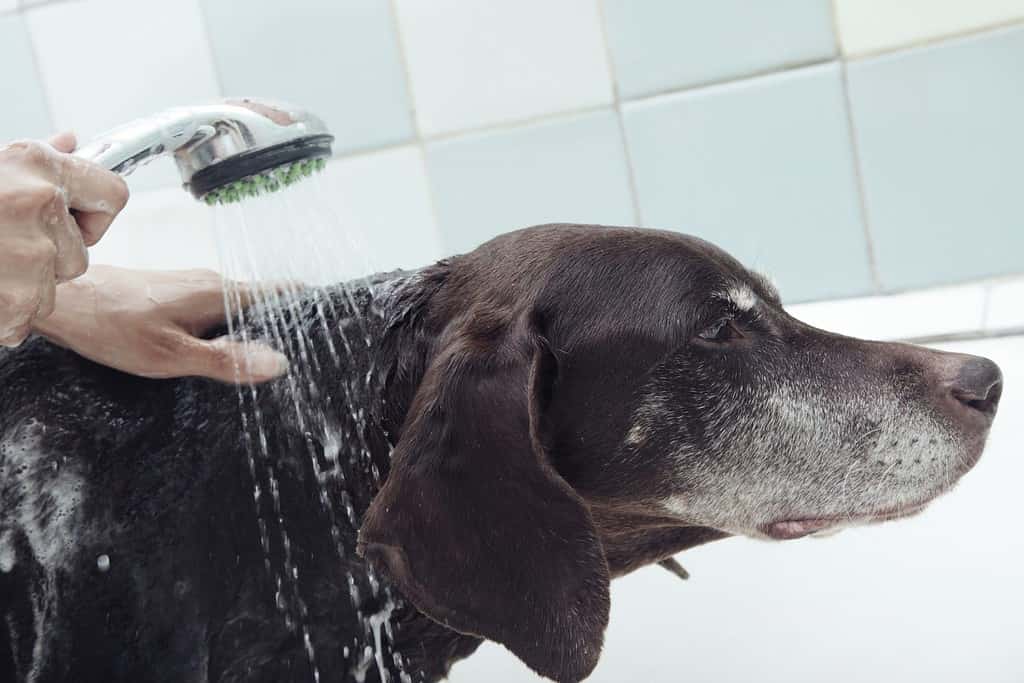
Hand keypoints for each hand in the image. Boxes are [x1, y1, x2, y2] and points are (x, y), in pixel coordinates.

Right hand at [0, 132, 128, 346]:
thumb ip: (36, 160)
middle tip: (0, 242)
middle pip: (80, 253)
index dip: (93, 212)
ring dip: (23, 285)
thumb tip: (72, 142)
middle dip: (48, 255)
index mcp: (38, 166)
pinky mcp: (13, 303)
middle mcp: (39, 206)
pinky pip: (26, 317)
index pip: (114, 195)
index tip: (72, 218)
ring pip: (53, 288)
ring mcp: (27, 257)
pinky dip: (4, 313)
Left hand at [31, 266, 289, 383]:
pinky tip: (219, 351)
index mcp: (219, 293)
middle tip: (298, 359)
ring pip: (238, 307)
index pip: (283, 294)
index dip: (308, 309)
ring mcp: (193, 285)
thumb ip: (226, 360)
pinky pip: (217, 309)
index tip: (327, 329)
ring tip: (261, 360)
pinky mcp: (177, 292)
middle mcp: (211, 282)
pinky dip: (228, 328)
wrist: (66, 302)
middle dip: (282, 327)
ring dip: (252, 329)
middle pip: (264, 303)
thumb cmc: (111, 326)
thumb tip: (278, 364)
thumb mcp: (171, 355)